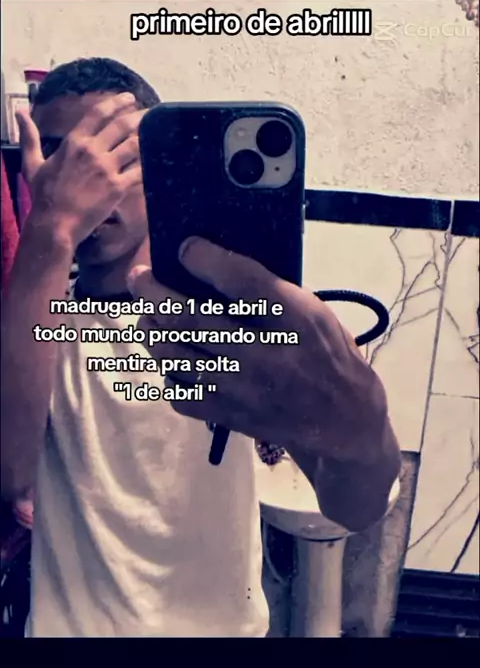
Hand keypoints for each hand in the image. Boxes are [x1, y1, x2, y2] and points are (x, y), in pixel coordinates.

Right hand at [16, 93, 144, 248]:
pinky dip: (148, 164)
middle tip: (149, 111)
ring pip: (133, 145)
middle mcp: (91, 151)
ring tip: (155, 131)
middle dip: (138, 116)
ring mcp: (106, 169)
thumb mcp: (33, 163)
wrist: (54, 224)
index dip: (116, 103)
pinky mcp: (117, 188)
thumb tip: (20, 113)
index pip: (98, 114)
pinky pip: (139, 171)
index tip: (128, 98)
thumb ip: (29, 136)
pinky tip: (156, 159)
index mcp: (73, 142)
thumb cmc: (43, 196)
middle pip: (121, 126)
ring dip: (146, 135)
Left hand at [128, 238, 390, 468]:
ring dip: (151, 330)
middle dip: (154, 293)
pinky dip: (168, 373)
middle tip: (139, 277)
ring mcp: (239, 388)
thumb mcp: (313, 312)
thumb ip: (269, 291)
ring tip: (147, 316)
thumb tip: (213, 265)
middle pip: (191, 319)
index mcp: (292, 320)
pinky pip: (179, 393)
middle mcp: (261, 354)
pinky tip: (171, 359)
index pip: (241, 281)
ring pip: (174, 355)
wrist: (341, 420)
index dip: (205, 259)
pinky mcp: (226, 415)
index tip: (184, 247)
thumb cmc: (326, 353)